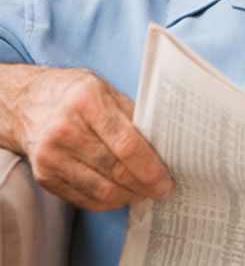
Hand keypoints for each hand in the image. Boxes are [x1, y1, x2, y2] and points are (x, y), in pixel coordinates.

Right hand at [0, 64, 174, 210]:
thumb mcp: (108, 92)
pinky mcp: (44, 176)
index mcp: (87, 102)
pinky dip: (109, 202)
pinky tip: (123, 194)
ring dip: (130, 196)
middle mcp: (65, 130)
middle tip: (163, 190)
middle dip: (146, 186)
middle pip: (116, 170)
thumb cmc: (77, 95)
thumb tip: (165, 148)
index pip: (126, 145)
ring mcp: (51, 155)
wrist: (28, 103)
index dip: (151, 168)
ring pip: (102, 190)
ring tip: (146, 193)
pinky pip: (84, 199)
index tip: (167, 181)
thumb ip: (135, 117)